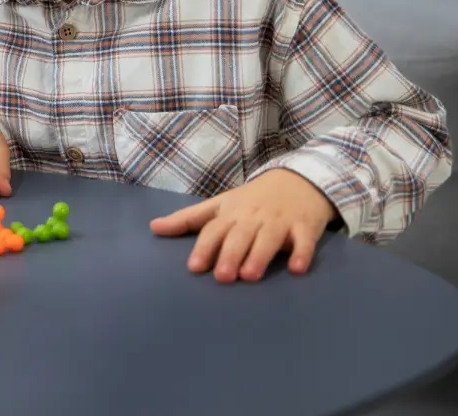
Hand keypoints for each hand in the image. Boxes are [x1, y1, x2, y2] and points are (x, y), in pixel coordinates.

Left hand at [148, 168, 337, 281]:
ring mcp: (280, 220)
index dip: (205, 247)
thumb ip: (188, 219)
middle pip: (240, 234)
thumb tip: (153, 227)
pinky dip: (301, 253)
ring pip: (269, 238)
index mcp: (231, 212)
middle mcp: (253, 216)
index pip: (215, 229)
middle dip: (230, 254)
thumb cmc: (252, 199)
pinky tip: (296, 269)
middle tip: (222, 277)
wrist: (297, 180)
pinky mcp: (305, 226)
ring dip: (259, 255)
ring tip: (249, 276)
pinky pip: (304, 240)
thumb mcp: (219, 205)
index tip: (195, 267)